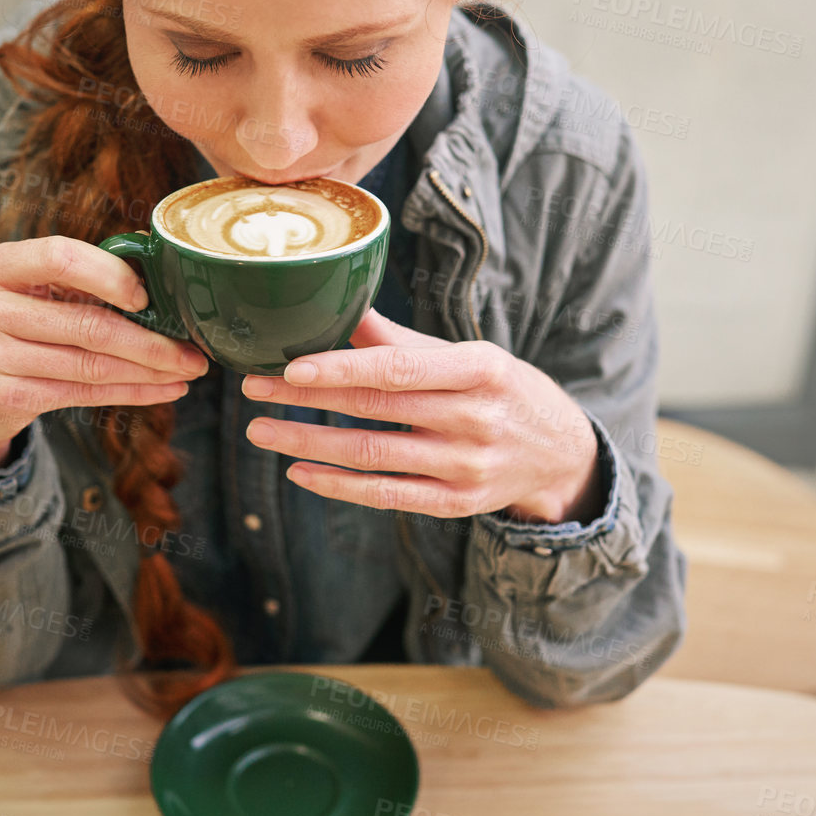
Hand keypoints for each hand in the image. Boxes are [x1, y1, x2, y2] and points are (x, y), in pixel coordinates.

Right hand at [0, 235, 207, 480]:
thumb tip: (160, 276)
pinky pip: (83, 395)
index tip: (149, 296)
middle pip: (86, 323)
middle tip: (195, 349)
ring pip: (91, 364)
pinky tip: (164, 390)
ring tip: (189, 370)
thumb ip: (71, 279)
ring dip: (150, 370)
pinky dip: (132, 393)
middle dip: (152, 340)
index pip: (59, 256)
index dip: (110, 275)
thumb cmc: (9, 329)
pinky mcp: (2, 397)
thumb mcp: (21, 292)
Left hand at [240, 308, 603, 523]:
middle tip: (253, 388)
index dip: (343, 367)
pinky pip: (385, 496)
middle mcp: (475, 419)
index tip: (292, 366)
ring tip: (261, 431)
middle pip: (375, 408)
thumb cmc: (504, 391)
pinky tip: (299, 472)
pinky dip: (337, 485)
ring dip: (307, 443)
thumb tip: (342, 311)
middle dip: (307, 399)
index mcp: (480, 369)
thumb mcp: (470, 357)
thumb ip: (406, 343)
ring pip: (371, 455)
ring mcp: (465, 467)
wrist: (561, 454)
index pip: (400, 368)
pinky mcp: (455, 504)